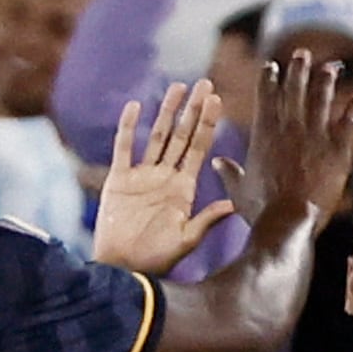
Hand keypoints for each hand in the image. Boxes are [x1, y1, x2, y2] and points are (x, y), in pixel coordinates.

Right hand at [88, 76, 232, 274]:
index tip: (217, 100)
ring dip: (166, 112)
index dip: (207, 124)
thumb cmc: (157, 258)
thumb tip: (233, 204)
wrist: (123, 268)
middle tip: (204, 84)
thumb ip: (207, 219)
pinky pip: (124, 148)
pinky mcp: (119, 180)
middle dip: (192, 110)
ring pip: (156, 136)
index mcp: (184, 188)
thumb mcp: (187, 238)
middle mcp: (165, 177)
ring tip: (177, 87)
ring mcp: (142, 176)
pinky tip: (135, 106)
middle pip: (181, 136)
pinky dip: (128, 128)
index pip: (199, 148)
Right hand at [233, 49, 352, 239]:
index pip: (266, 95)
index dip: (269, 77)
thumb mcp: (239, 190)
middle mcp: (289, 127)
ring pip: (322, 99)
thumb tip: (217, 163)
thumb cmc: (261, 209)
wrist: (288, 221)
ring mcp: (314, 135)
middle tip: (304, 54)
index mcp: (264, 132)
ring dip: (326, 81)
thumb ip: (229, 172)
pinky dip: (352, 109)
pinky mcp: (336, 149)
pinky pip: (347, 122)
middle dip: (299, 68)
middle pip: (295, 88)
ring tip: (331, 68)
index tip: (272, 65)